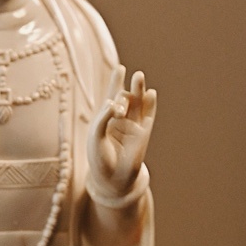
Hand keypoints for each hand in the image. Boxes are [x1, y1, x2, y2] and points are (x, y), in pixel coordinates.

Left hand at [88, 66, 156, 202]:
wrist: (110, 178)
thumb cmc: (99, 156)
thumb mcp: (95, 134)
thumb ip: (103, 116)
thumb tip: (114, 101)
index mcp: (106, 119)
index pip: (112, 96)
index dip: (115, 82)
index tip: (120, 68)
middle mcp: (121, 120)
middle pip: (126, 98)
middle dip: (126, 88)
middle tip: (128, 74)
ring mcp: (133, 125)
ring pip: (138, 104)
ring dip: (138, 90)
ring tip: (139, 75)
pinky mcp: (143, 133)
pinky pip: (148, 115)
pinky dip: (150, 104)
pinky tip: (151, 93)